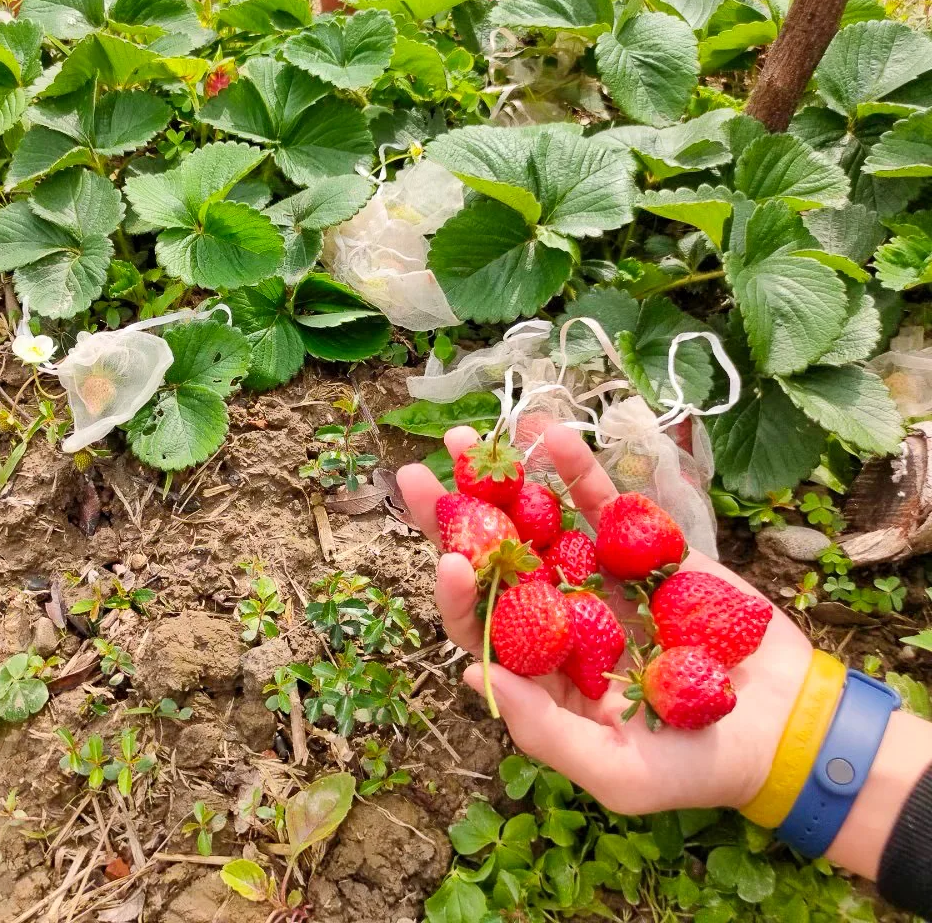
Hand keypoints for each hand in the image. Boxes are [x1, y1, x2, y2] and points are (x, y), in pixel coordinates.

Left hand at [396, 424, 813, 814]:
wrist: (787, 729)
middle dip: (453, 520)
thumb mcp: (619, 773)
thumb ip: (546, 730)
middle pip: (492, 563)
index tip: (449, 559)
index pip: (480, 627)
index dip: (457, 593)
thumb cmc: (696, 767)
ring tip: (467, 436)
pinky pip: (601, 504)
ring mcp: (597, 577)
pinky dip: (576, 468)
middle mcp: (558, 618)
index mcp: (540, 671)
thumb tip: (469, 676)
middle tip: (416, 477)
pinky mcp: (642, 550)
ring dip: (502, 480)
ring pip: (539, 522)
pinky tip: (546, 431)